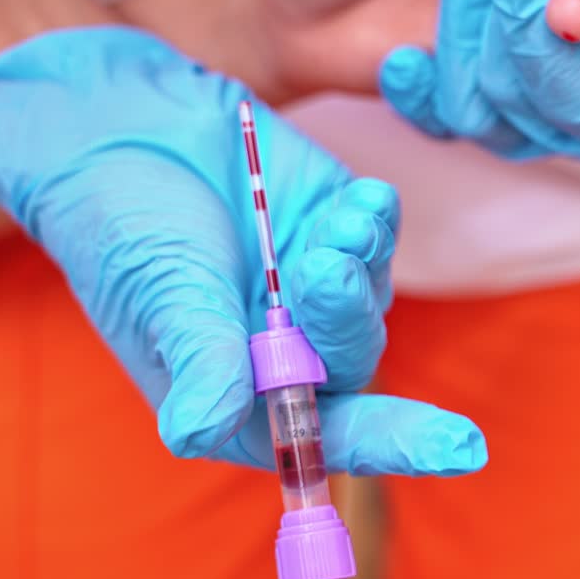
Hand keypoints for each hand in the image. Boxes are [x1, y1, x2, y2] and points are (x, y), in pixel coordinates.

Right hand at [0, 27, 486, 476]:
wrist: (120, 128)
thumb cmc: (120, 226)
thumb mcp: (158, 293)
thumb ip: (196, 355)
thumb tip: (199, 433)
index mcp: (239, 395)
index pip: (325, 437)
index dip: (393, 445)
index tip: (460, 450)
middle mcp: (288, 350)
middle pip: (355, 362)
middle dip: (347, 322)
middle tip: (324, 271)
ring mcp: (317, 286)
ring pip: (370, 296)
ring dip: (359, 264)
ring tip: (334, 228)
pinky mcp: (335, 223)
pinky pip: (377, 233)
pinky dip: (376, 220)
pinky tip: (361, 199)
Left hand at [379, 0, 579, 160]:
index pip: (577, 102)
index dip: (539, 35)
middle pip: (513, 105)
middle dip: (499, 19)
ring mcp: (550, 113)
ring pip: (474, 106)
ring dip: (466, 26)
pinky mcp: (516, 86)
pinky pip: (453, 105)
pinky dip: (427, 81)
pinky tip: (399, 62)